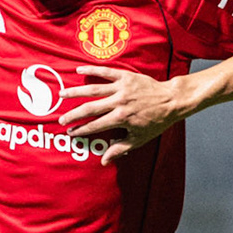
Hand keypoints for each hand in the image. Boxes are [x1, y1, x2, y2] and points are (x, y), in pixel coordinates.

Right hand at [58, 65, 193, 164]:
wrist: (171, 101)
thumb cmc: (156, 121)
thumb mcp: (139, 138)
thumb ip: (120, 148)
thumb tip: (104, 161)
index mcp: (121, 118)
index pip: (95, 126)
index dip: (81, 130)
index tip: (71, 133)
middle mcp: (118, 103)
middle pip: (89, 108)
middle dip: (73, 115)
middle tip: (61, 119)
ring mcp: (121, 88)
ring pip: (93, 89)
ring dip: (75, 92)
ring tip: (61, 94)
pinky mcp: (125, 76)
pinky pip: (105, 72)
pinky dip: (91, 70)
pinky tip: (78, 70)